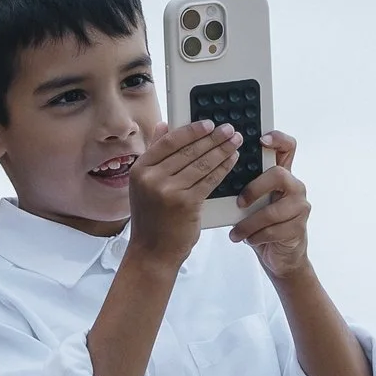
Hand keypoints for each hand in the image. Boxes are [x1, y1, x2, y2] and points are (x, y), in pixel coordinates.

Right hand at [130, 119, 238, 263]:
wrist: (152, 251)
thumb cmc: (152, 218)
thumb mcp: (144, 184)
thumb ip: (155, 153)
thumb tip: (164, 125)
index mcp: (139, 169)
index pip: (169, 141)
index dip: (191, 130)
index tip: (208, 124)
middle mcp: (151, 178)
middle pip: (188, 151)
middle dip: (213, 138)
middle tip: (229, 130)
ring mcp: (168, 191)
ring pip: (202, 164)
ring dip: (222, 150)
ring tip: (236, 142)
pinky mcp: (186, 203)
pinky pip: (210, 180)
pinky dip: (223, 168)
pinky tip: (233, 160)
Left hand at [229, 132, 312, 277]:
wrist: (280, 256)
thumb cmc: (262, 225)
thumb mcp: (254, 201)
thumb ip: (245, 184)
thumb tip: (213, 169)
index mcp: (283, 176)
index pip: (287, 147)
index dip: (278, 138)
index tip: (261, 140)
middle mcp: (295, 187)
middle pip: (279, 174)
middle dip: (254, 188)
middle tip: (239, 203)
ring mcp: (300, 207)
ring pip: (272, 210)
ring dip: (250, 223)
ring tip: (237, 232)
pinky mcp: (298, 228)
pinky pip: (273, 230)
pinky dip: (255, 237)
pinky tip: (249, 239)